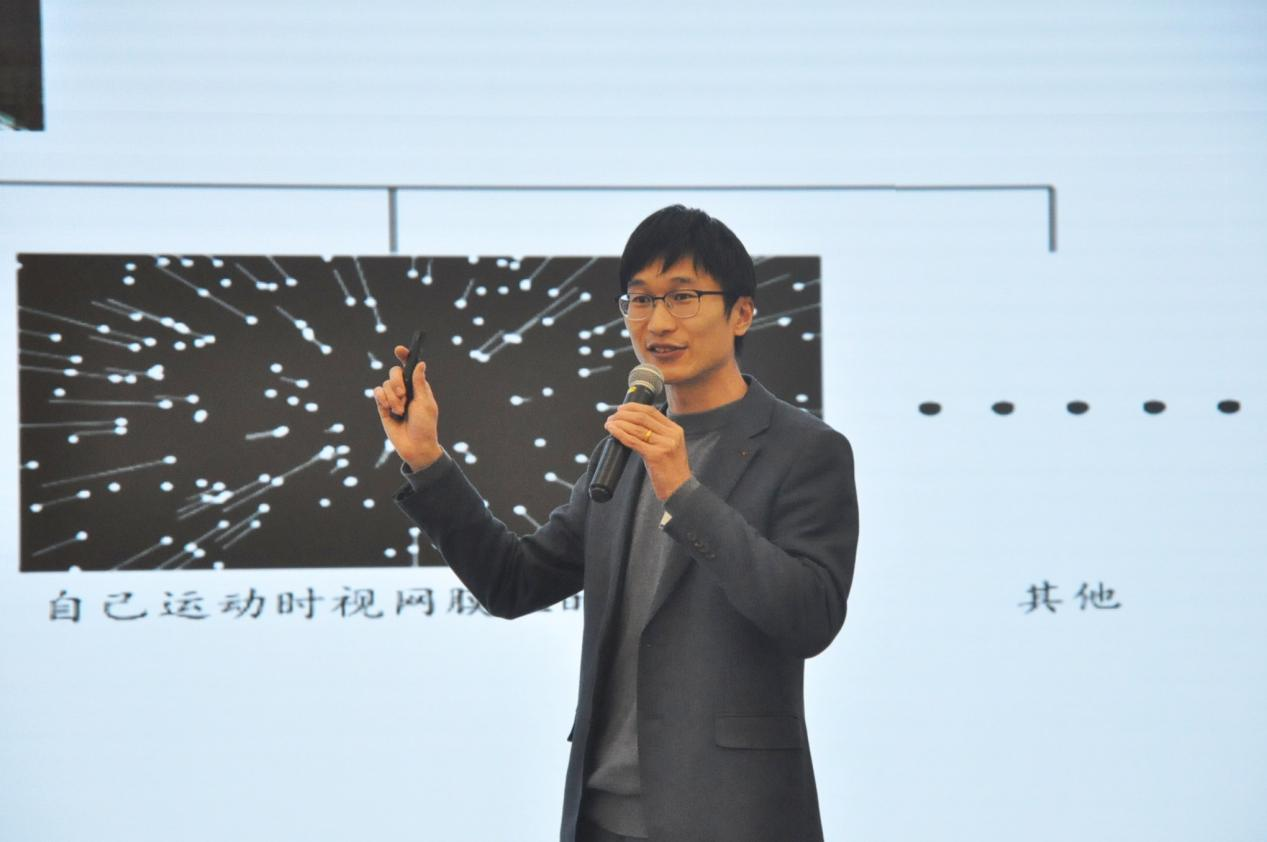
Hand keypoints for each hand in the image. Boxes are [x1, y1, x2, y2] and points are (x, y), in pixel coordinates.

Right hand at [373, 344, 443, 471]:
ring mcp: (393, 398)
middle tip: (403, 395)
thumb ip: (419, 383)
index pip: (409, 366)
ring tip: (400, 411)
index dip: (404, 356)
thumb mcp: (425, 403)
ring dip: (392, 397)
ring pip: (384, 384)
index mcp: (418, 386)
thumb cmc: (425, 425)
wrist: (415, 446)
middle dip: (396, 381)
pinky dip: (383, 399)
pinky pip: (377, 393)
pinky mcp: (383, 407)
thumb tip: (420, 363)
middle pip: (394, 372)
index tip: (398, 349)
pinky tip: (390, 410)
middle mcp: (405, 390)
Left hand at [604, 403, 691, 500]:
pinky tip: (612, 430)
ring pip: (636, 428)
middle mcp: (671, 435)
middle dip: (624, 414)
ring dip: (619, 423)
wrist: (679, 489)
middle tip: (612, 416)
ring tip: (609, 423)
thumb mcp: (670, 447)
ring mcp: (664, 445)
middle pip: (643, 417)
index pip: (652, 411)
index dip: (634, 407)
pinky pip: (633, 441)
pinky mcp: (655, 456)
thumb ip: (658, 435)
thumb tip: (633, 425)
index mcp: (675, 430)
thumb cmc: (671, 470)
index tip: (622, 408)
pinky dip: (620, 433)